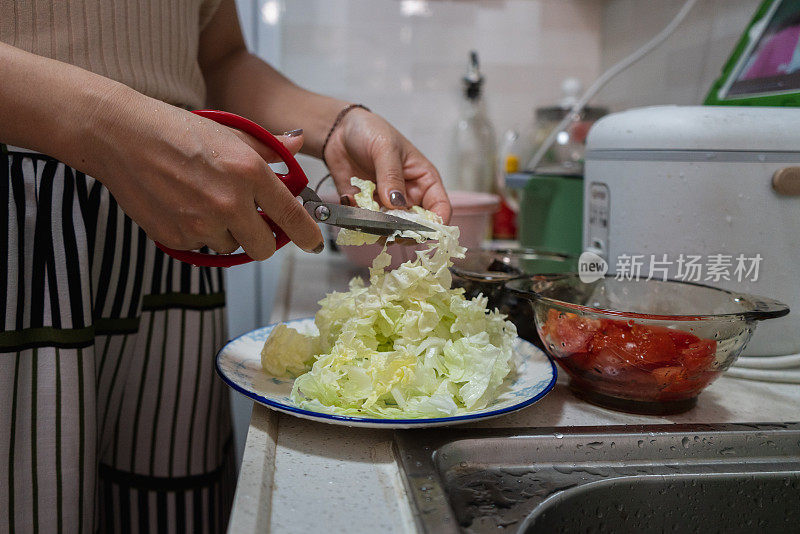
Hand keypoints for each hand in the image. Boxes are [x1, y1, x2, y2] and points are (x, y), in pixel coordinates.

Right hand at [87, 88, 322, 259]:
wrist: (122, 137)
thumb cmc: (178, 131)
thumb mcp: (230, 133)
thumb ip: (268, 147)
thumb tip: (298, 144)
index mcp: (249, 172)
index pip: (291, 216)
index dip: (307, 235)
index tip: (314, 244)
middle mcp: (230, 202)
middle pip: (264, 247)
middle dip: (262, 238)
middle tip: (250, 219)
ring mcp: (202, 224)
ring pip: (231, 247)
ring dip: (226, 233)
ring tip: (205, 202)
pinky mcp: (177, 238)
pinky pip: (201, 248)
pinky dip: (198, 234)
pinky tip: (184, 206)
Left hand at [322, 108, 450, 222]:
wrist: (339, 131)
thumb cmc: (371, 131)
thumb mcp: (385, 147)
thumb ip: (391, 176)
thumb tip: (396, 203)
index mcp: (424, 180)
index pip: (440, 208)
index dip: (435, 224)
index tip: (419, 230)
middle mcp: (408, 197)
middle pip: (416, 226)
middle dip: (403, 232)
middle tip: (389, 229)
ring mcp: (387, 205)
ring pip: (390, 230)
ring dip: (379, 229)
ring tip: (366, 216)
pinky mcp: (366, 209)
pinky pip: (366, 224)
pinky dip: (358, 220)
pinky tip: (350, 199)